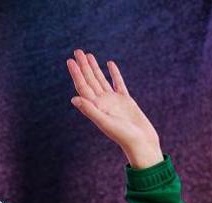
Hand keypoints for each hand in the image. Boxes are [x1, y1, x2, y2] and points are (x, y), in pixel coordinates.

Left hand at [66, 49, 163, 168]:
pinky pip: (118, 83)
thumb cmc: (124, 136)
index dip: (76, 74)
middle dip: (83, 66)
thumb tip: (74, 98)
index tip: (70, 61)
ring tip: (88, 55)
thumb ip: (90, 110)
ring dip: (94, 68)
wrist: (142, 143)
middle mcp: (102, 103)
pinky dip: (114, 74)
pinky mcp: (125, 100)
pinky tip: (110, 64)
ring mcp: (113, 101)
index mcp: (95, 107)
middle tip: (77, 51)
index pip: (83, 87)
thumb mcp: (105, 122)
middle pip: (90, 80)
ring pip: (101, 80)